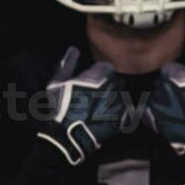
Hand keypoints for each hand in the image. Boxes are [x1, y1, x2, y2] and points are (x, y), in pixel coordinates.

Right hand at [36, 46, 136, 165]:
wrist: (68, 135)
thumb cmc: (60, 106)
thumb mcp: (57, 82)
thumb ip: (68, 64)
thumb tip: (74, 49)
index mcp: (99, 75)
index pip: (106, 67)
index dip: (99, 73)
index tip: (91, 81)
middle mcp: (113, 86)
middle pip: (116, 80)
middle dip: (109, 85)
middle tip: (96, 95)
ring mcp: (119, 103)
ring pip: (122, 95)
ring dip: (115, 99)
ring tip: (102, 108)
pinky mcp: (122, 119)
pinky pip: (128, 112)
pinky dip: (122, 113)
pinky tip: (111, 117)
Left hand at [144, 48, 184, 165]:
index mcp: (180, 78)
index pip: (168, 69)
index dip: (175, 74)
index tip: (181, 79)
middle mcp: (166, 90)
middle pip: (160, 84)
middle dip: (168, 87)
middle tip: (180, 96)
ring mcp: (160, 107)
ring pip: (154, 98)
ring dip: (161, 100)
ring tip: (173, 108)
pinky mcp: (157, 123)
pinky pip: (146, 115)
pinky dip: (148, 113)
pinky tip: (151, 113)